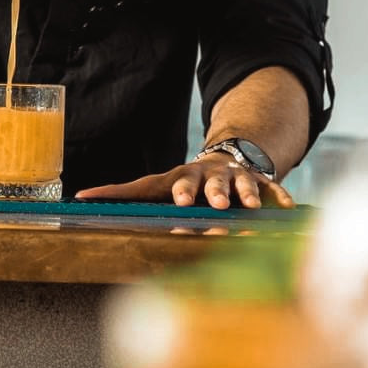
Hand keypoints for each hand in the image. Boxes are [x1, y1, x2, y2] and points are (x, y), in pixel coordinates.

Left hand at [74, 153, 295, 209]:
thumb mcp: (160, 186)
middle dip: (211, 192)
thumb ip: (124, 193)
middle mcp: (208, 176)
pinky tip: (288, 208)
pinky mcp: (260, 182)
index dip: (178, 193)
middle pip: (208, 182)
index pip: (175, 185)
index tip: (179, 203)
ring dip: (245, 194)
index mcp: (181, 179)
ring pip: (241, 183)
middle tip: (213, 203)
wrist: (228, 159)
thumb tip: (78, 196)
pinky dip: (279, 197)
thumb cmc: (185, 184)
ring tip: (249, 207)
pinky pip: (272, 188)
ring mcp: (235, 177)